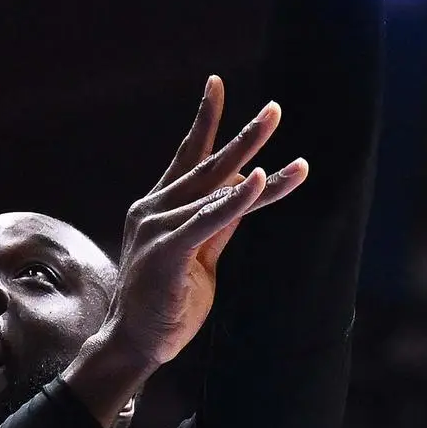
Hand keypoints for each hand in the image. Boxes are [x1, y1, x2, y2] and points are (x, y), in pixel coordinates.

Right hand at [64, 78, 304, 417]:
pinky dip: (234, 201)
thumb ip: (220, 222)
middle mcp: (155, 209)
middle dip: (245, 136)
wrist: (133, 343)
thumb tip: (246, 188)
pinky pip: (207, 220)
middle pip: (208, 165)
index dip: (206, 121)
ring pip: (215, 190)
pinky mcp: (166, 252)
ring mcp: (158, 228)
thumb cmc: (165, 301)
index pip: (188, 156)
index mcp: (160, 207)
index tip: (217, 84)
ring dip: (257, 169)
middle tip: (275, 110)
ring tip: (293, 153)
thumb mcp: (199, 255)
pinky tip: (258, 180)